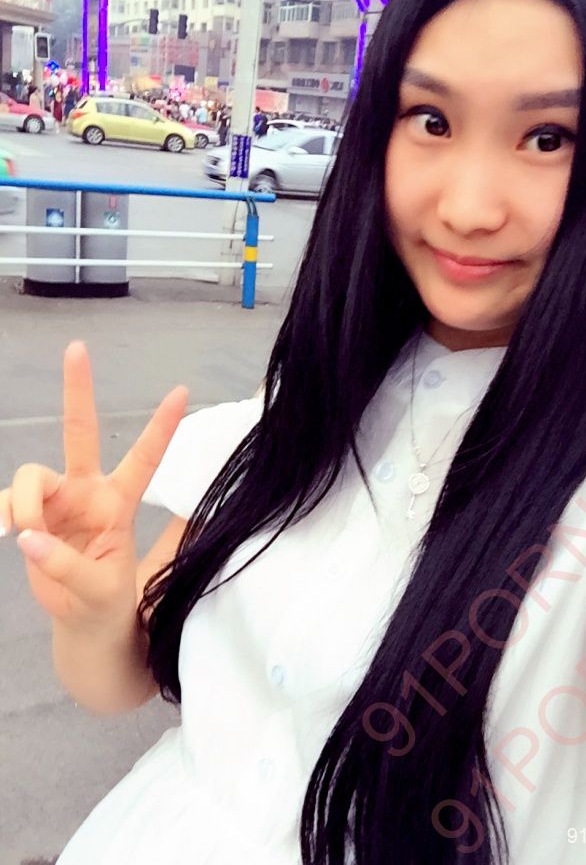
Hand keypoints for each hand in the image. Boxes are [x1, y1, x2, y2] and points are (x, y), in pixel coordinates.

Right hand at [3, 342, 187, 632]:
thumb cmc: (106, 601)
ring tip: (25, 536)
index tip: (182, 391)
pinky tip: (2, 531)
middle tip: (77, 348)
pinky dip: (0, 512)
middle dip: (78, 389)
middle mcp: (87, 491)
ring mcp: (56, 500)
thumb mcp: (100, 590)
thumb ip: (66, 564)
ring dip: (25, 503)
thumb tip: (27, 537)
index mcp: (119, 504)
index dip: (162, 427)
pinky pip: (6, 500)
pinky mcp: (28, 515)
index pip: (145, 459)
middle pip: (80, 431)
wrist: (83, 623)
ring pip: (31, 474)